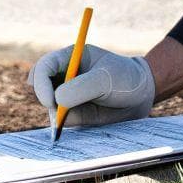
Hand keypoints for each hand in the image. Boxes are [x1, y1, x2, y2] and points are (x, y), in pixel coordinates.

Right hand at [29, 44, 154, 127]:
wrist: (142, 96)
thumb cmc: (126, 79)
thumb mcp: (106, 80)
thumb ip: (81, 88)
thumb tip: (56, 101)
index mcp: (70, 58)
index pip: (44, 67)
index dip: (41, 83)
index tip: (50, 102)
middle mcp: (64, 75)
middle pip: (40, 86)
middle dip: (46, 99)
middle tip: (60, 114)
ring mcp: (67, 94)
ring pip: (49, 105)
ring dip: (57, 114)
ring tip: (86, 114)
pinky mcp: (73, 112)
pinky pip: (61, 120)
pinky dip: (64, 125)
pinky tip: (84, 121)